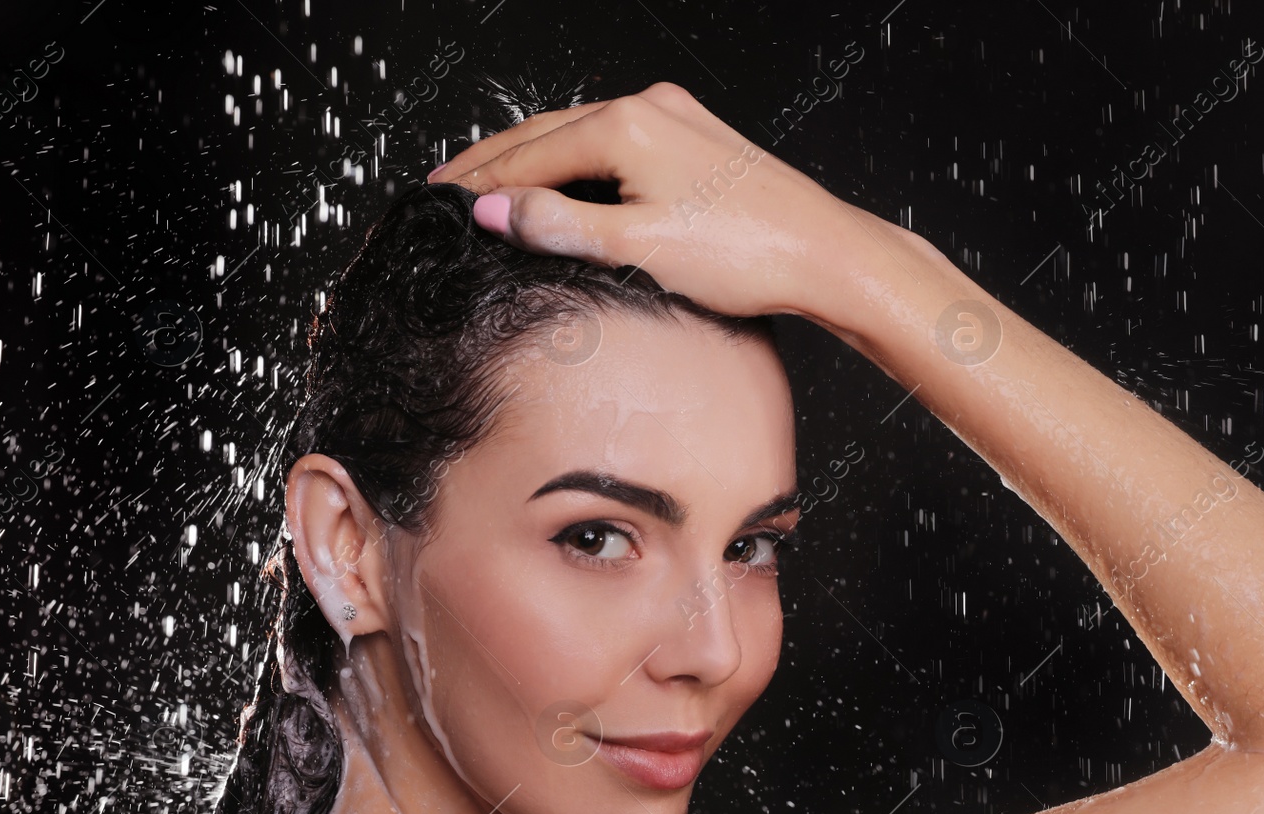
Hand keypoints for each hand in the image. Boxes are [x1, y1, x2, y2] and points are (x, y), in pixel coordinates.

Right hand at [428, 83, 869, 320]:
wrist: (825, 254)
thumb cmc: (746, 252)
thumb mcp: (637, 246)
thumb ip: (561, 225)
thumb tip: (496, 212)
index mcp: (625, 125)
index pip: (527, 156)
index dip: (478, 184)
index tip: (438, 201)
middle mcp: (648, 108)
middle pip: (546, 134)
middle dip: (494, 163)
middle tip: (447, 188)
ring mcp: (675, 120)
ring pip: (581, 137)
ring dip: (534, 161)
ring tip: (493, 187)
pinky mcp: (696, 142)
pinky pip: (616, 145)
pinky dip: (578, 164)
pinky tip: (567, 183)